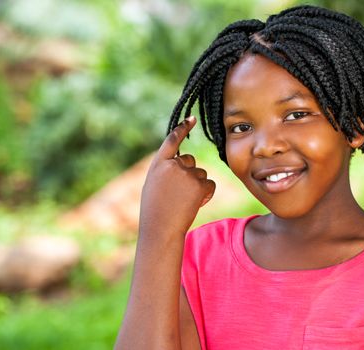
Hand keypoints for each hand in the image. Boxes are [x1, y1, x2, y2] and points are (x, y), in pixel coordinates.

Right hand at [138, 116, 215, 242]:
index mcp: (158, 164)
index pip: (172, 140)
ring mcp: (186, 174)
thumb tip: (184, 160)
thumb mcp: (154, 184)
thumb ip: (167, 170)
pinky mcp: (199, 184)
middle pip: (190, 160)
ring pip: (200, 173)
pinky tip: (194, 203)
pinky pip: (209, 184)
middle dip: (189, 173)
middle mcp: (173, 165)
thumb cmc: (155, 210)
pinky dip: (205, 194)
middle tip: (178, 193)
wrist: (161, 228)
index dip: (183, 128)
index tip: (192, 119)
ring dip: (197, 186)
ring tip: (183, 201)